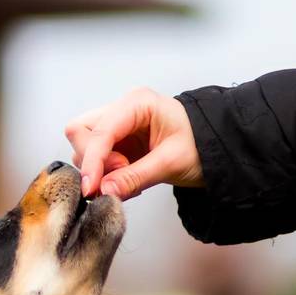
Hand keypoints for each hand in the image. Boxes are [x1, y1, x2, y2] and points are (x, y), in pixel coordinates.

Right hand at [65, 87, 203, 199]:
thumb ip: (135, 177)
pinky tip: (127, 180)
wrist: (214, 149)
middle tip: (120, 177)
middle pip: (81, 131)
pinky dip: (106, 175)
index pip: (99, 130)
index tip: (91, 188)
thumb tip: (104, 192)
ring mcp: (118, 126)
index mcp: (137, 103)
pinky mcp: (118, 143)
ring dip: (100, 170)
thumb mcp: (170, 163)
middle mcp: (123, 110)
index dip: (92, 160)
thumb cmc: (200, 146)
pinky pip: (97, 159)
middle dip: (93, 161)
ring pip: (84, 146)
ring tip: (129, 179)